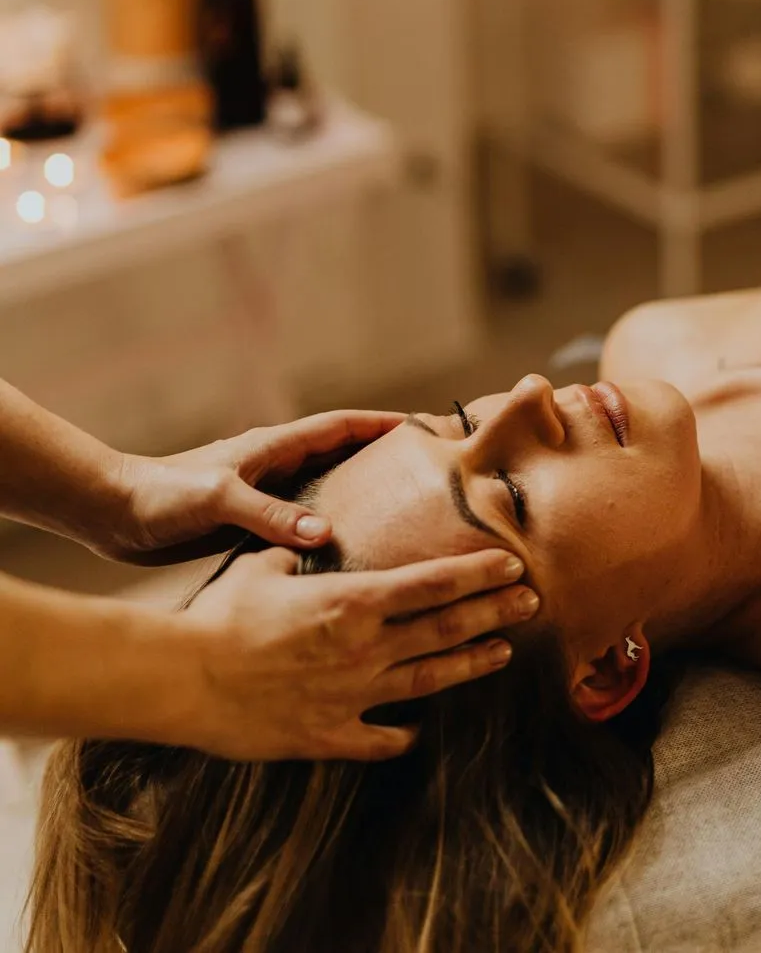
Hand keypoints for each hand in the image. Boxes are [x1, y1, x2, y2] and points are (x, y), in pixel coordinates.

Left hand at [105, 411, 404, 564]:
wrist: (114, 513)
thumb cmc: (163, 494)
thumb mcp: (220, 499)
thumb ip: (271, 515)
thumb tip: (327, 534)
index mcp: (274, 448)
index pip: (341, 427)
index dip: (382, 424)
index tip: (424, 426)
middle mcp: (276, 467)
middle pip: (342, 457)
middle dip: (382, 460)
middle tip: (426, 476)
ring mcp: (264, 496)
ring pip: (325, 492)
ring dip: (359, 499)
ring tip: (402, 520)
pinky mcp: (249, 525)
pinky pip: (302, 525)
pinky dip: (328, 533)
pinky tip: (346, 557)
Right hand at [177, 545, 539, 759]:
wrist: (185, 678)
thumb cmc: (220, 614)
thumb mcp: (265, 565)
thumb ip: (300, 549)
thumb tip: (316, 530)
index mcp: (353, 602)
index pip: (434, 582)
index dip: (479, 574)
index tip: (512, 565)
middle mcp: (365, 648)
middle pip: (445, 628)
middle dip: (493, 613)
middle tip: (531, 602)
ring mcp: (352, 697)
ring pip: (428, 682)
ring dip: (470, 665)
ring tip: (503, 652)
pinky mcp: (329, 736)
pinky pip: (379, 740)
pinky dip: (403, 736)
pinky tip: (418, 732)